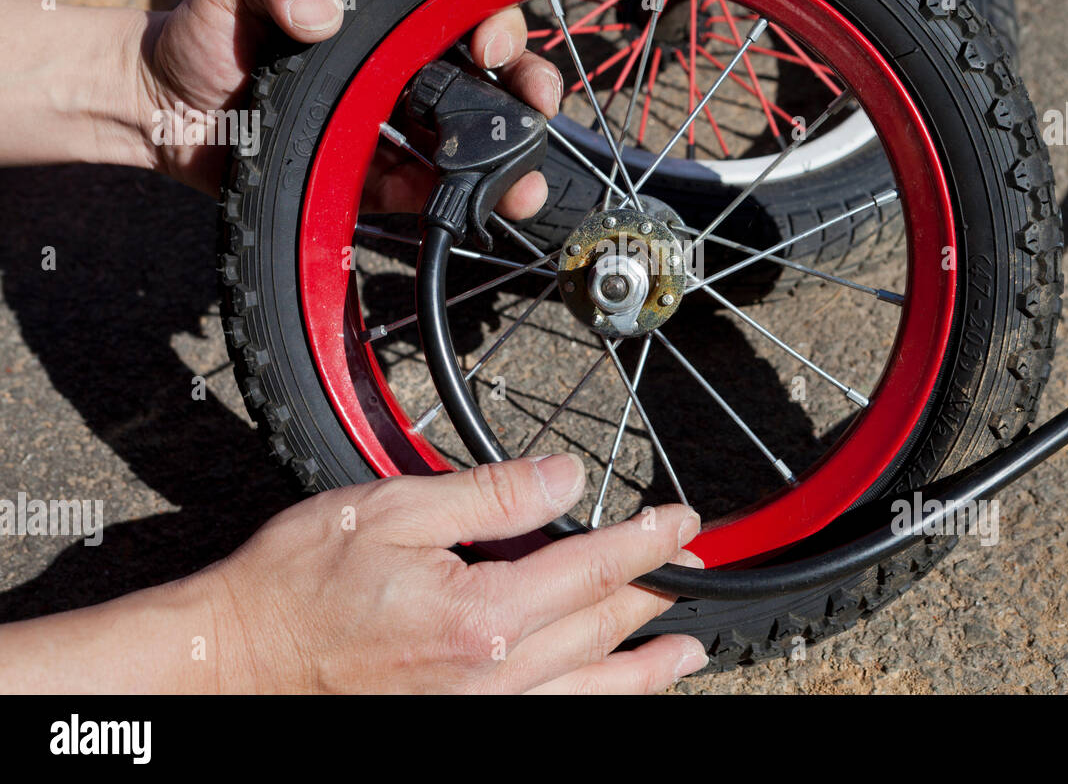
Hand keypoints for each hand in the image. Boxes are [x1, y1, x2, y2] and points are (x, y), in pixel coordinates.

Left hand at [136, 0, 561, 216]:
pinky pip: (418, 193)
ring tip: (526, 183)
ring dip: (507, 162)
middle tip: (537, 110)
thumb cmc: (202, 35)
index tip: (489, 48)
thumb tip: (320, 10)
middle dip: (525, 96)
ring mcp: (387, 130)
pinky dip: (449, 202)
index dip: (496, 28)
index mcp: (385, 21)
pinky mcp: (366, 180)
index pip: (464, 16)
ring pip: (466, 144)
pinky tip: (473, 205)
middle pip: (485, 82)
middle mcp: (398, 73)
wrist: (159, 110)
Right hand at [205, 454, 707, 692]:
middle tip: (691, 572)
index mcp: (481, 612)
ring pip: (590, 691)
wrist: (234, 663)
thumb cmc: (296, 586)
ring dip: (645, 669)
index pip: (591, 567)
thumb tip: (565, 478)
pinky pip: (550, 721)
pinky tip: (610, 695)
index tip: (679, 521)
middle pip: (600, 627)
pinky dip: (594, 705)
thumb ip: (490, 496)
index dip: (645, 540)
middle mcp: (491, 676)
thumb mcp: (392, 509)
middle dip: (654, 594)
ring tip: (685, 653)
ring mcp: (477, 714)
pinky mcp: (459, 730)